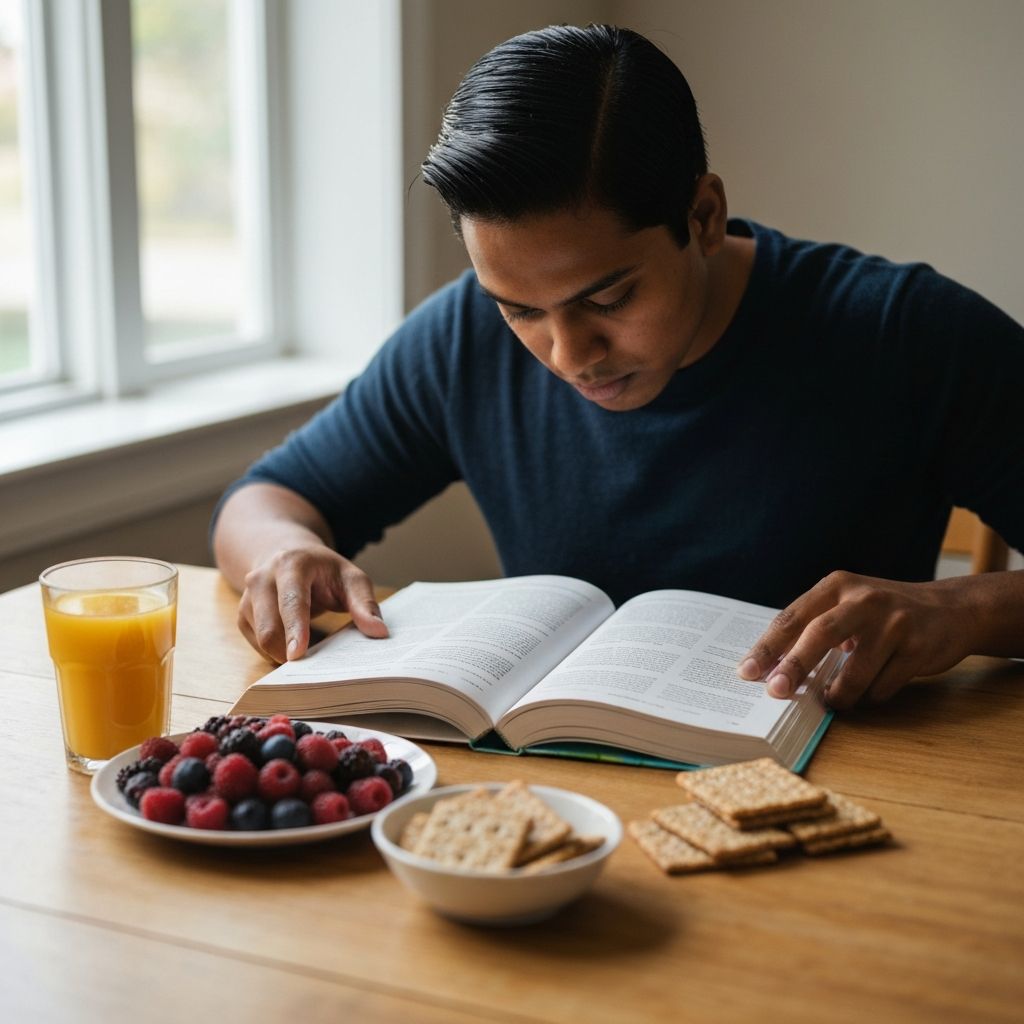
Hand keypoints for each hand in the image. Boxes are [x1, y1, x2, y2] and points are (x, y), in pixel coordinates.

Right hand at [236, 545, 388, 663]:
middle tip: (314, 669)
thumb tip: (379, 632)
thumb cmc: (323, 570)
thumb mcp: (350, 577)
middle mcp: (262, 579)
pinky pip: (257, 645)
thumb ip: (364, 603)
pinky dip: (277, 652)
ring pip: (261, 640)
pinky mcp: (243, 616)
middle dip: (288, 651)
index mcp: (291, 564)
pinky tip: (295, 644)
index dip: (295, 628)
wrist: (286, 553)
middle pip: (269, 627)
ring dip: (284, 653)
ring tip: (309, 651)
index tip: (299, 655)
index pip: (291, 600)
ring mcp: (248, 598)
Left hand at [736, 571, 975, 708]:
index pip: (793, 617)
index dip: (768, 647)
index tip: (747, 672)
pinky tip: (872, 690)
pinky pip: (883, 686)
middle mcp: (864, 599)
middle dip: (794, 666)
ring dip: (838, 694)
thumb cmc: (882, 614)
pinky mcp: (918, 647)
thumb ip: (814, 629)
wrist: (951, 609)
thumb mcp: (847, 606)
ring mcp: (894, 623)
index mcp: (837, 586)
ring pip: (854, 671)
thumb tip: (773, 670)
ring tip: (832, 700)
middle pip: (820, 634)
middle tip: (776, 691)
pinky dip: (870, 696)